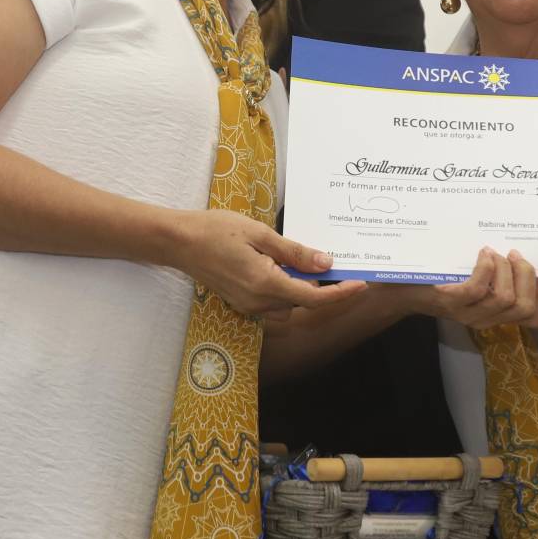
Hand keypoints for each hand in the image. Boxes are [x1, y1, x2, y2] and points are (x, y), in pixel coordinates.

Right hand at [168, 209, 366, 321]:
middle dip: (325, 292)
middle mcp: (258, 302)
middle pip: (303, 305)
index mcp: (266, 284)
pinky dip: (287, 292)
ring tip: (314, 268)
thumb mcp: (259, 234)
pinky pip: (273, 304)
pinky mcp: (241, 303)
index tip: (360, 285)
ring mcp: (248, 305)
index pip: (313, 298)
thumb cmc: (215, 231)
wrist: (178, 242)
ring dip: (304, 292)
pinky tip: (288, 271)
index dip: (340, 294)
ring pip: (288, 307)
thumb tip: (324, 264)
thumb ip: (294, 252)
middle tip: (342, 271)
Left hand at [397, 248, 537, 329]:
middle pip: (524, 308)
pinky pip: (479, 289)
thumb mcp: (474, 279)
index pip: (534, 318)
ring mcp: (468, 313)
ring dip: (505, 270)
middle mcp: (485, 319)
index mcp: (495, 315)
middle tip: (515, 255)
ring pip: (505, 299)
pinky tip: (482, 255)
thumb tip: (524, 252)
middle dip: (527, 277)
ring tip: (495, 253)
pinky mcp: (452, 303)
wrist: (402, 287)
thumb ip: (498, 274)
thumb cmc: (441, 278)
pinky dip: (486, 268)